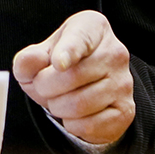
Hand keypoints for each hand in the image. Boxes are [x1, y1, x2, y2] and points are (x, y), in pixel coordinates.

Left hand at [12, 10, 134, 145]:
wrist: (85, 85)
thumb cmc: (59, 63)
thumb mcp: (40, 53)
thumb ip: (29, 58)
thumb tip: (30, 63)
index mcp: (93, 27)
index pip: (80, 38)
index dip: (68, 51)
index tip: (58, 64)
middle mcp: (115, 52)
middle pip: (71, 76)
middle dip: (45, 87)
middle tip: (42, 86)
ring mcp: (124, 82)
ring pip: (79, 104)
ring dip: (57, 107)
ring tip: (58, 99)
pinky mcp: (126, 111)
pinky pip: (89, 126)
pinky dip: (72, 125)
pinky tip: (73, 114)